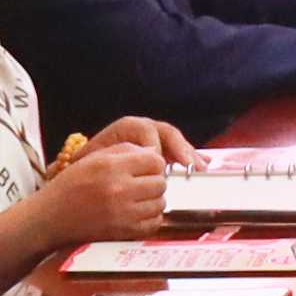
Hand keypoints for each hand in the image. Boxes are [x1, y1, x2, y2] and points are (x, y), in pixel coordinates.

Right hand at [34, 134, 176, 248]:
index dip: (153, 163)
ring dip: (152, 200)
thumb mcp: (93, 157)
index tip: (145, 167)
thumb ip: (125, 150)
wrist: (51, 217)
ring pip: (160, 203)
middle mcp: (119, 189)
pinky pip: (154, 223)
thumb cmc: (71, 186)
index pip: (155, 161)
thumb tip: (153, 152)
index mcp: (111, 167)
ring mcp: (123, 213)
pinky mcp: (124, 232)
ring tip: (136, 198)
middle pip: (161, 183)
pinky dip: (150, 218)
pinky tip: (136, 213)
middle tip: (140, 184)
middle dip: (154, 181)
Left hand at [74, 113, 198, 170]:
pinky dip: (193, 158)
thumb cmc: (93, 164)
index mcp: (128, 127)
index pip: (146, 131)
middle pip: (167, 133)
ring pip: (179, 142)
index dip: (153, 148)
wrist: (96, 164)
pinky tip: (204, 166)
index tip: (156, 165)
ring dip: (190, 155)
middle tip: (187, 164)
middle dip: (180, 148)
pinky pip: (183, 150)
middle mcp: (147, 128)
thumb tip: (121, 163)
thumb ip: (103, 158)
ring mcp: (159, 138)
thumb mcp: (92, 159)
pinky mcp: (168, 149)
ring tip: (200, 168)